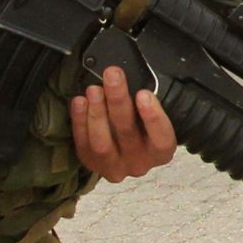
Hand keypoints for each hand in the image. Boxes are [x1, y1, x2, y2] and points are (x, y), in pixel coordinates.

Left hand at [72, 66, 177, 182]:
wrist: (124, 147)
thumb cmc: (142, 125)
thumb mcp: (152, 113)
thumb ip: (146, 100)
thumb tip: (129, 77)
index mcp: (160, 151)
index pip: (162, 139)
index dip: (153, 117)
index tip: (144, 93)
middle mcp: (139, 162)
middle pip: (128, 133)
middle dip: (118, 100)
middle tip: (112, 75)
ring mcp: (114, 166)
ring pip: (102, 143)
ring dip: (97, 112)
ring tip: (94, 89)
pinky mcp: (92, 163)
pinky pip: (83, 144)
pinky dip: (80, 121)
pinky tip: (80, 101)